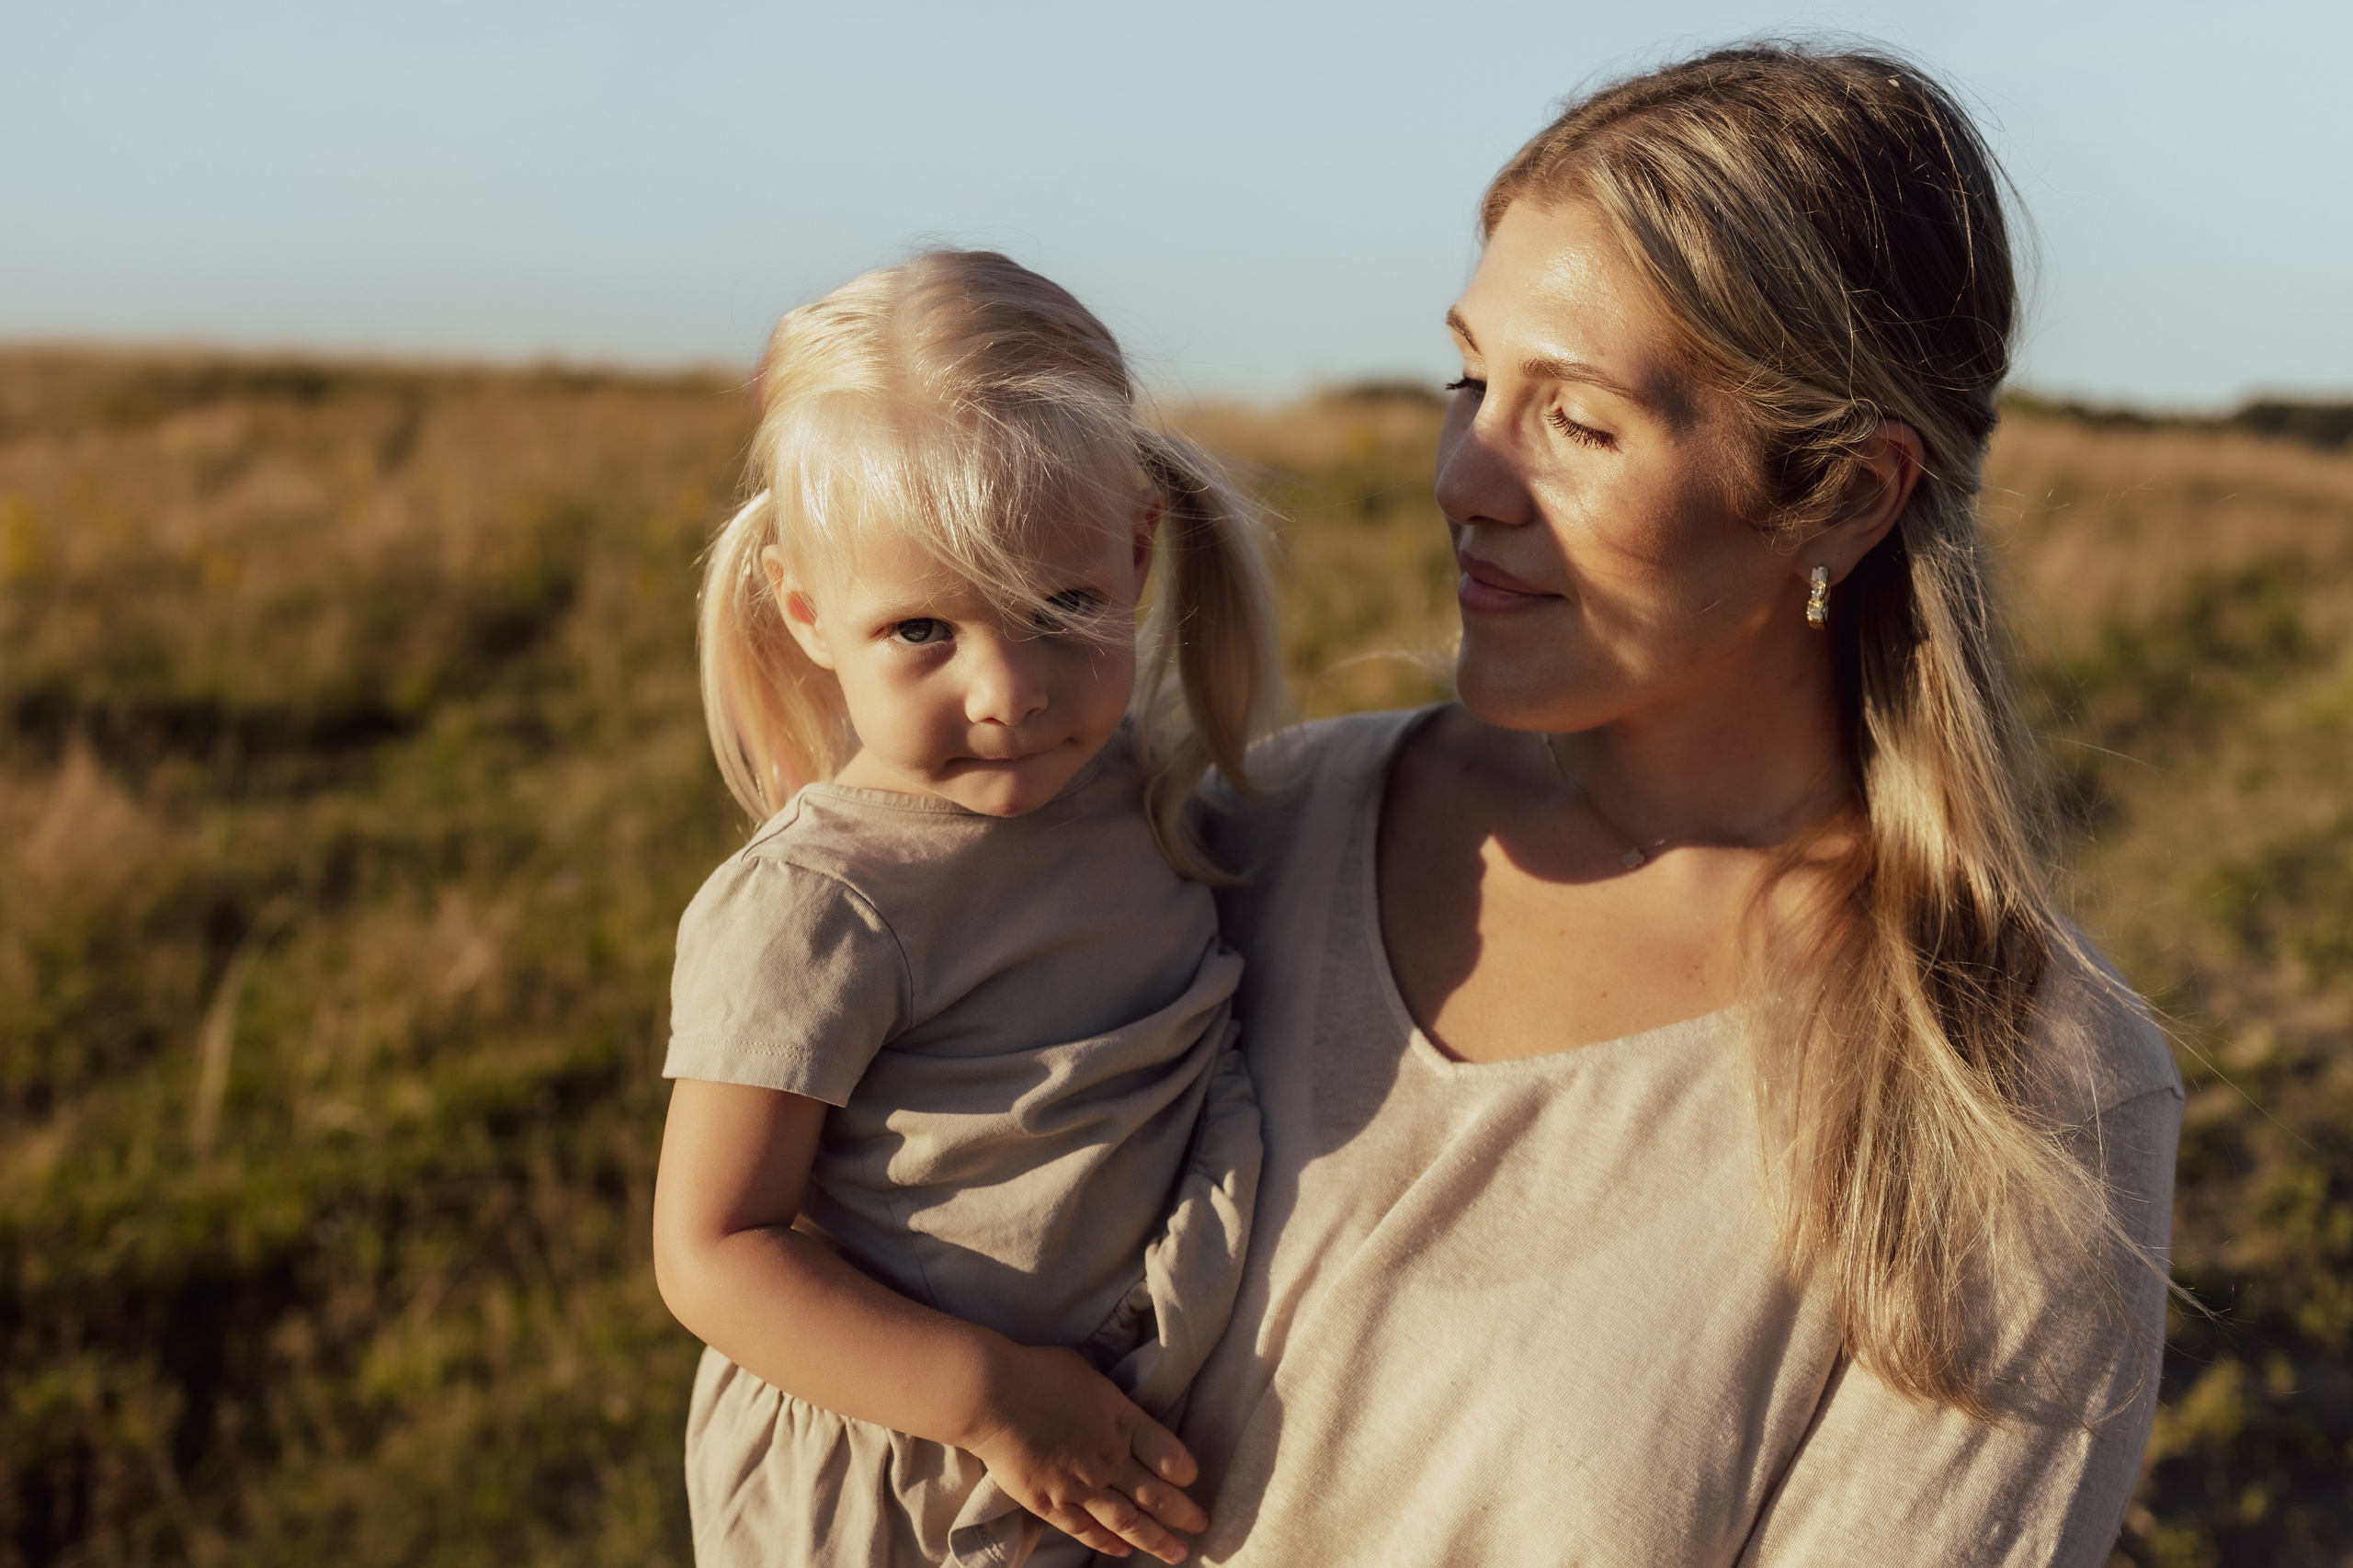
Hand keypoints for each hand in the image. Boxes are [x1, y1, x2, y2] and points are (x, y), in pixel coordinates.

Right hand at [962, 1342, 1207, 1562]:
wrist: (991, 1395)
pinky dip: (1107, 1543)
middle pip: (1156, 1494)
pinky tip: (1123, 1552)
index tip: (1191, 1479)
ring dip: (1155, 1540)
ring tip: (1176, 1554)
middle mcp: (1109, 1458)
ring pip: (1127, 1520)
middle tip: (1202, 1525)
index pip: (1170, 1455)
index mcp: (1123, 1420)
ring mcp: (1081, 1485)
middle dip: (1183, 1514)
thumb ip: (1110, 1401)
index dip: (1186, 1471)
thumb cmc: (1038, 1372)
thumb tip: (1119, 1410)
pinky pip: (1086, 1530)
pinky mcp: (1051, 1502)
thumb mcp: (1089, 1374)